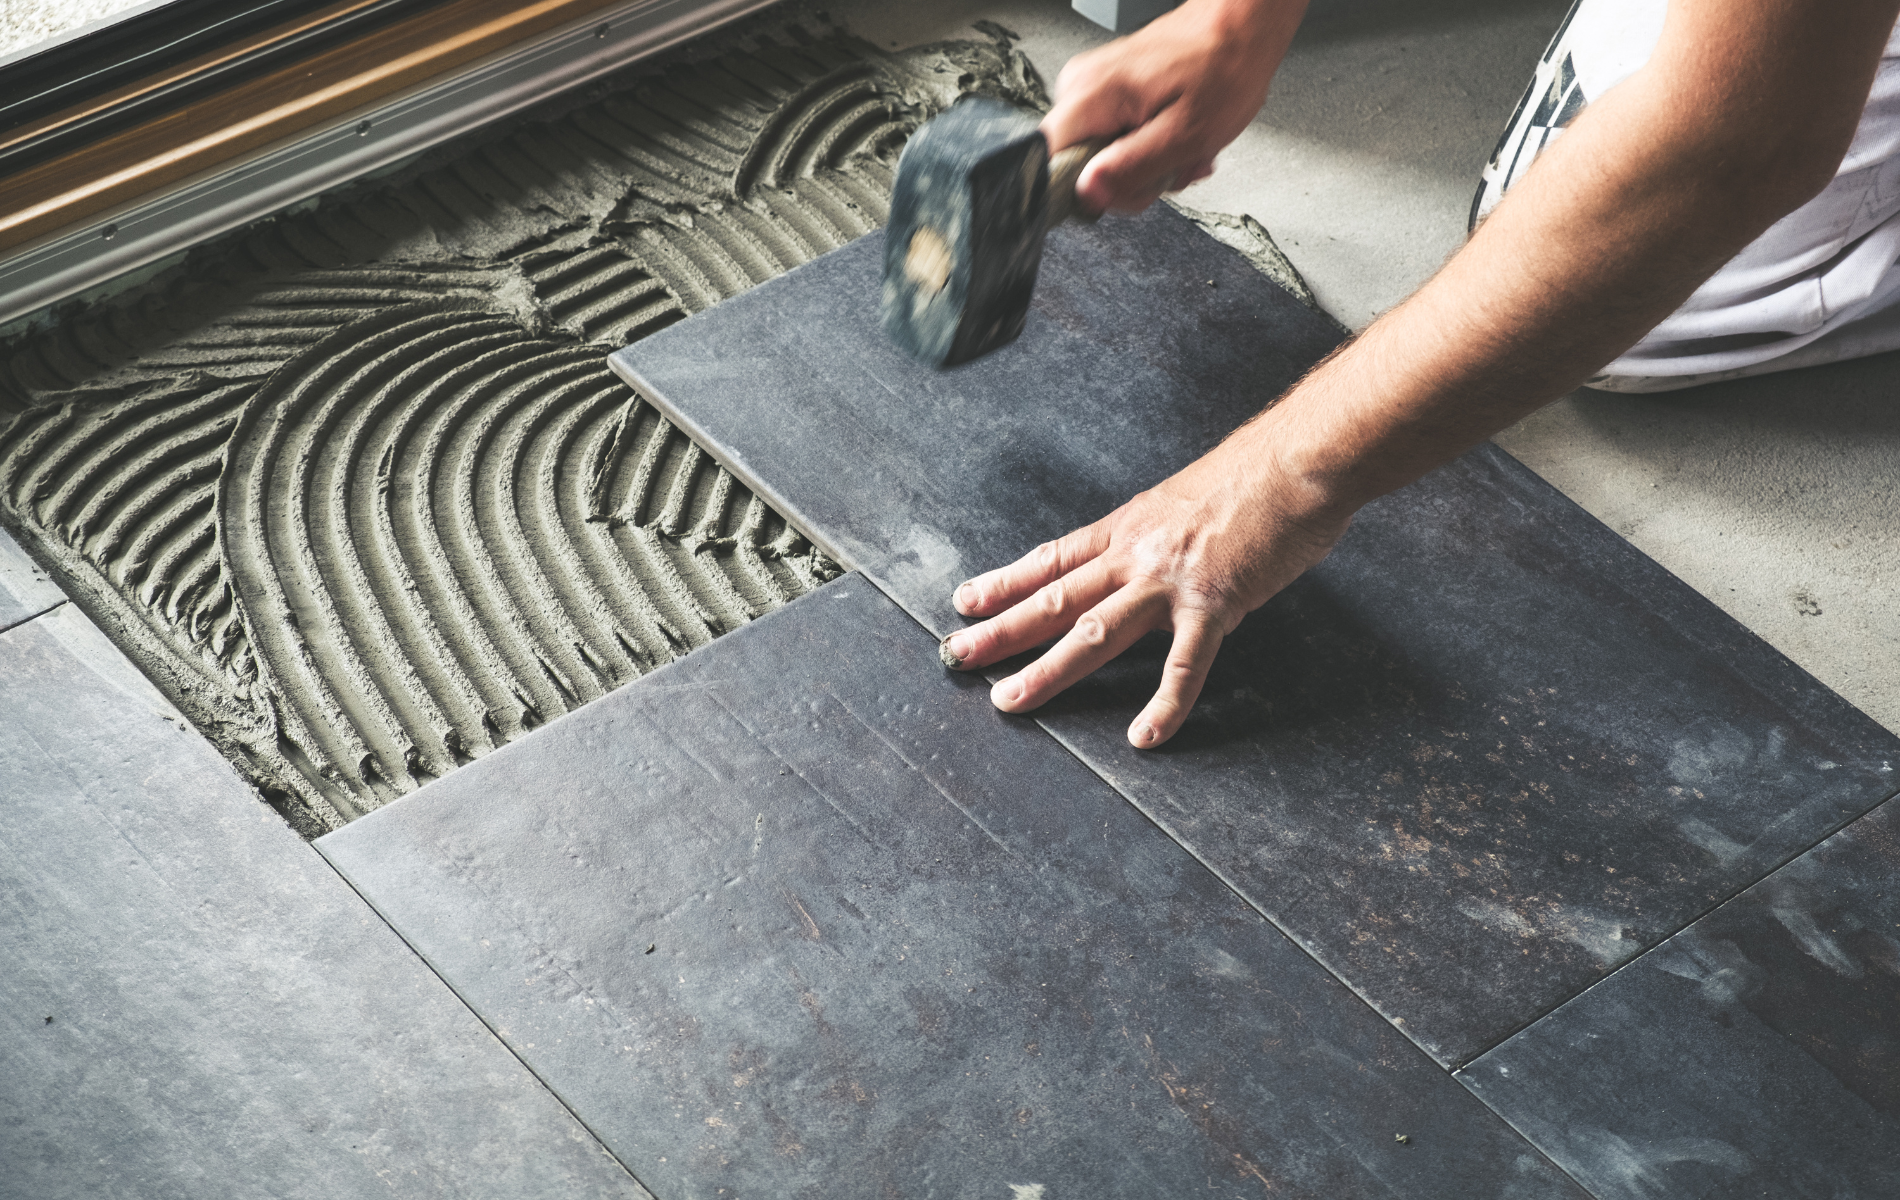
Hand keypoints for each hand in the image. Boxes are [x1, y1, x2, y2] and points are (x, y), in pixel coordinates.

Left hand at [939, 427, 1350, 747]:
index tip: (965, 602)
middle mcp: (1137, 553)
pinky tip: (1145, 737)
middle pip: (1054, 597)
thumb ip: (1160, 537)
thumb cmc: (1255, 476)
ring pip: (1092, 632)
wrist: (1300, 460)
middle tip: (955, 655)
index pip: (1052, 559)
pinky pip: (1183, 665)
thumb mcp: (1185, 501)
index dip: (1005, 582)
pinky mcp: (1214, 603)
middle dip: (1000, 629)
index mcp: (1129, 527)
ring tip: (1009, 699)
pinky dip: (1164, 705)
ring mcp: (1170, 580)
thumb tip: (1150, 561)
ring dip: (1047, 669)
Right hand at [1042, 0, 1306, 212]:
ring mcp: (1091, 88)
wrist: (1239, 28)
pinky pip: (1111, 139)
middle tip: (1170, 167)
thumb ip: (1131, 168)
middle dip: (1128, 180)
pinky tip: (1172, 138)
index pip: (1048, 165)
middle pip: (1077, 167)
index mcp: (1091, 97)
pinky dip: (1145, 147)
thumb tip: (1088, 194)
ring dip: (1143, 166)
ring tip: (1180, 150)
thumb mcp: (1185, 134)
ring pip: (1098, 157)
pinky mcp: (1105, 92)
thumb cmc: (1222, 68)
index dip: (1085, 191)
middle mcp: (1080, 88)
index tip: (1125, 188)